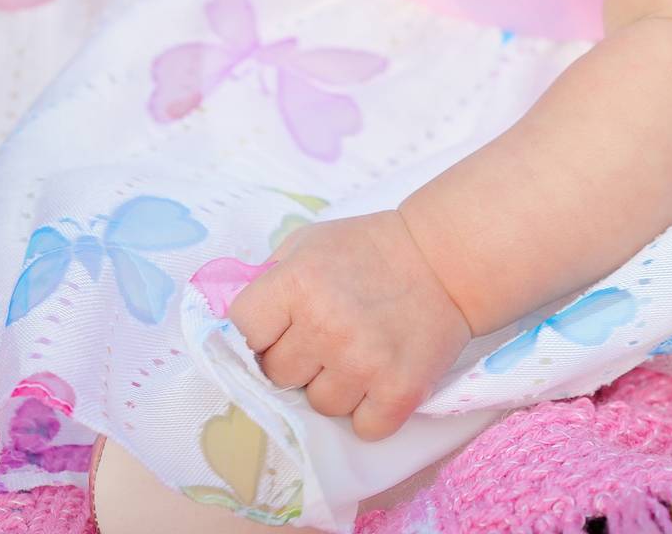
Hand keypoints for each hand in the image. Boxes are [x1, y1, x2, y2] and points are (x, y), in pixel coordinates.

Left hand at [226, 210, 473, 443]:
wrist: (443, 258)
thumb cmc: (368, 249)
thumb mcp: (309, 244)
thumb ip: (267, 280)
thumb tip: (228, 326)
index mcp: (297, 283)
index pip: (241, 332)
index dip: (258, 332)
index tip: (279, 326)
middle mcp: (325, 324)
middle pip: (277, 376)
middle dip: (297, 359)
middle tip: (327, 335)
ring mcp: (363, 363)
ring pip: (318, 407)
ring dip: (335, 386)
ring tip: (358, 351)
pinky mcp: (399, 391)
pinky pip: (362, 428)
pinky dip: (371, 410)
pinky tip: (381, 376)